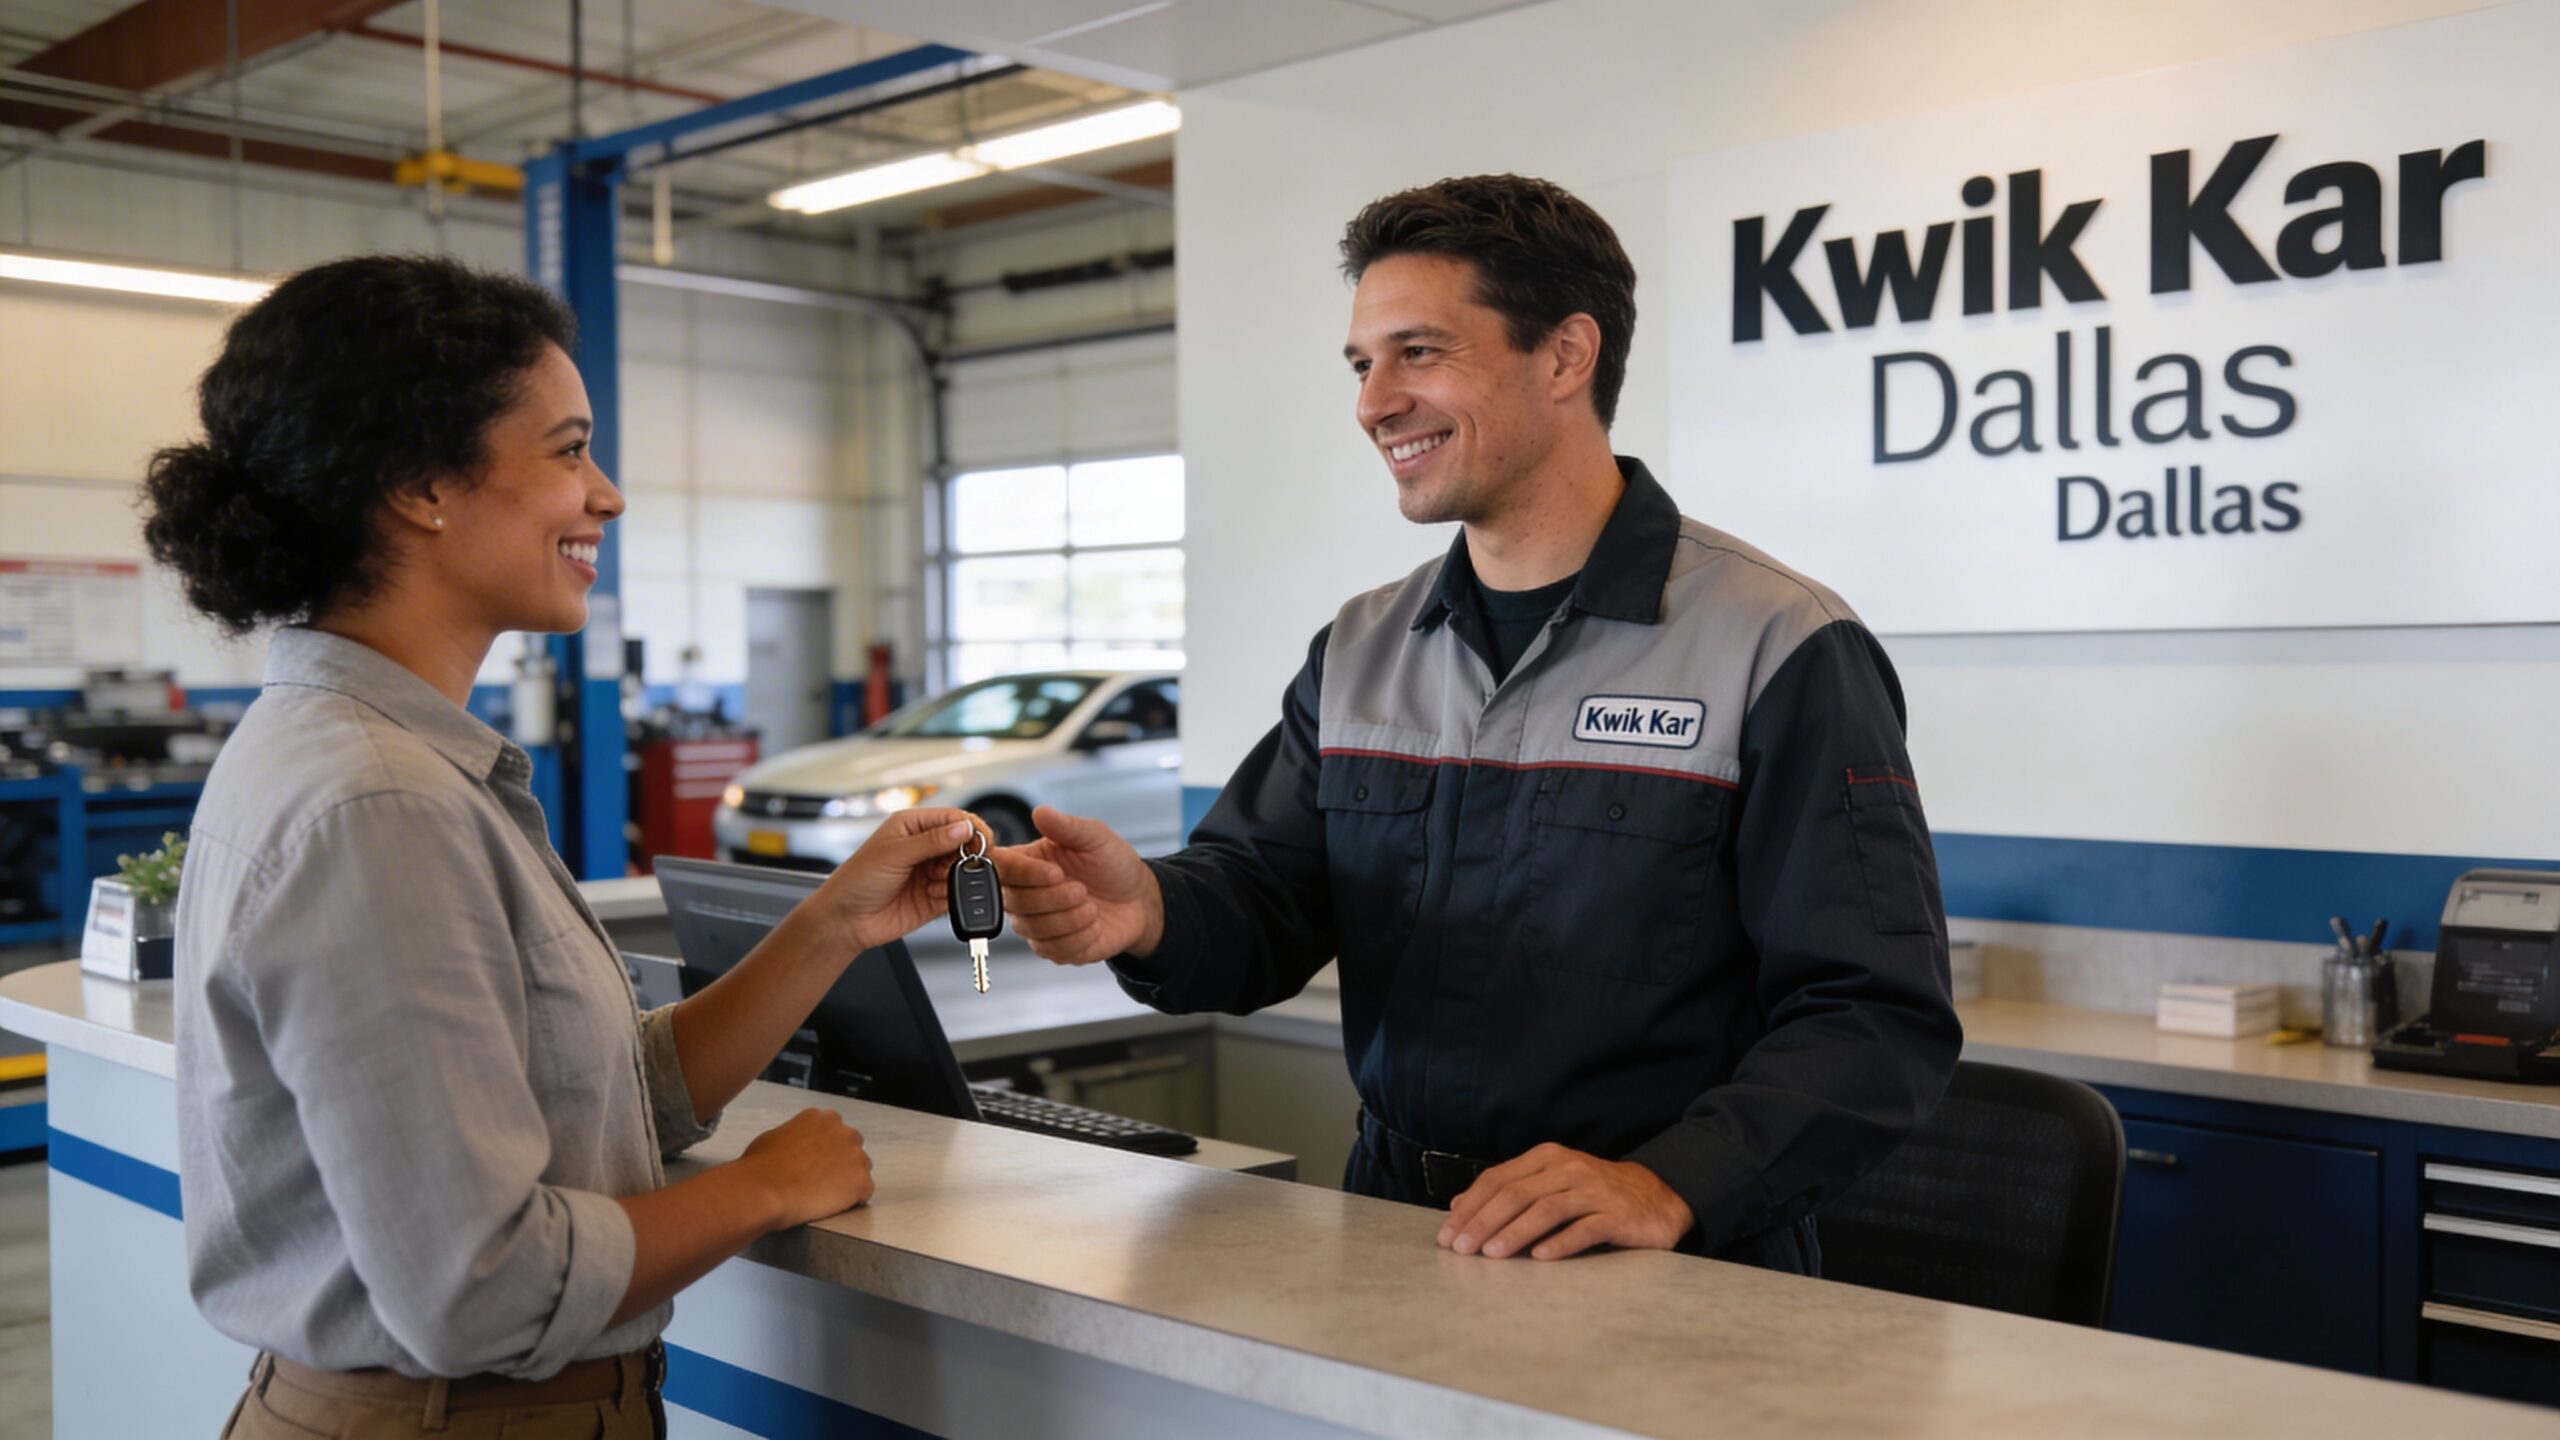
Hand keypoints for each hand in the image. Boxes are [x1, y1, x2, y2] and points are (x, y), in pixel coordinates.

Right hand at [735, 1108, 874, 1230]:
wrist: (764, 1191)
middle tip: (822, 1178)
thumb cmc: (761, 1167)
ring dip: (848, 1180)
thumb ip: (794, 1135)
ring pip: (861, 1169)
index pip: (835, 1130)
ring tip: (825, 1195)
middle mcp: (843, 1131)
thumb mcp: (773, 1136)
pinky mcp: (860, 1180)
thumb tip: (796, 1143)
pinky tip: (834, 1204)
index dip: (827, 1148)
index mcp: (821, 1118)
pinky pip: (865, 1191)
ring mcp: (855, 1155)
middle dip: (841, 1161)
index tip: (818, 1161)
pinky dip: (854, 1200)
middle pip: (852, 1146)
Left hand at [816, 808, 981, 950]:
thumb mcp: (894, 854)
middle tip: (960, 864)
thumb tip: (964, 828)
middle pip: (963, 844)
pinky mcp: (934, 897)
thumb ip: (932, 841)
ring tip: (934, 883)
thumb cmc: (856, 881)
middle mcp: (923, 847)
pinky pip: (957, 894)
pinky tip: (932, 895)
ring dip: (956, 877)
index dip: (971, 828)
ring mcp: (930, 872)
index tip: (982, 840)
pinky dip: (952, 896)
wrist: (846, 921)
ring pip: (963, 869)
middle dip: (966, 855)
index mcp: (912, 826)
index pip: (953, 819)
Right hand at [987, 805, 1163, 965]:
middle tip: (1082, 890)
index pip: (1001, 867)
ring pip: (1032, 928)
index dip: (1023, 872)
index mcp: (1028, 861)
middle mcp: (1025, 893)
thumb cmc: (1113, 864)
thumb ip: (1067, 827)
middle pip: (1015, 902)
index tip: (1056, 872)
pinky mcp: (1052, 948)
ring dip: (1068, 919)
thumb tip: (1040, 812)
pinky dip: (1079, 938)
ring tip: (1091, 907)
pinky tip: (1094, 926)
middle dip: (1053, 898)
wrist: (1138, 899)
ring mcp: (1036, 923)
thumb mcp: (1096, 837)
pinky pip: (1052, 950)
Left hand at [1438, 1144, 1693, 1260]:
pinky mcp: (1618, 1216)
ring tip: (1492, 1255)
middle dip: (1484, 1221)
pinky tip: (1540, 1258)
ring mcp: (1595, 1191)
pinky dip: (1560, 1243)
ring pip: (1547, 1209)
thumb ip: (1509, 1190)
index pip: (1498, 1179)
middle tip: (1461, 1249)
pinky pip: (1585, 1229)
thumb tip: (1458, 1205)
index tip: (1447, 1234)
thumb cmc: (1594, 1194)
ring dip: (1516, 1232)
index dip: (1470, 1206)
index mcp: (1547, 1157)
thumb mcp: (1550, 1183)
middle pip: (1517, 1193)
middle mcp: (1569, 1169)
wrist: (1659, 1197)